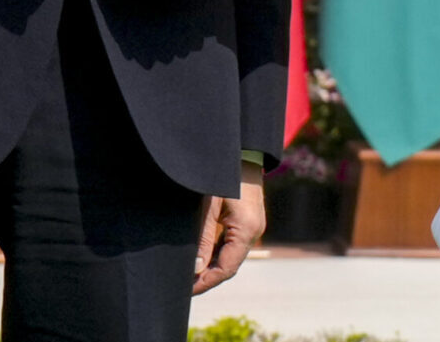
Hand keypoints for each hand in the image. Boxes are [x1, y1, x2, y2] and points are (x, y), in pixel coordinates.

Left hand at [193, 161, 264, 293]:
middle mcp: (254, 231)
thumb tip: (196, 270)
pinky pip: (234, 244)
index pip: (226, 268)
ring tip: (189, 272)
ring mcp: (254, 226)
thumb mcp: (208, 206)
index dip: (206, 282)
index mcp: (246, 230)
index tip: (186, 290)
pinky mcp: (250, 220)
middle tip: (184, 285)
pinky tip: (201, 255)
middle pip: (230, 265)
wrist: (243, 150)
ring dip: (212, 265)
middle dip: (208, 277)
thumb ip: (203, 239)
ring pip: (232, 255)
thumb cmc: (223, 175)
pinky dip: (218, 252)